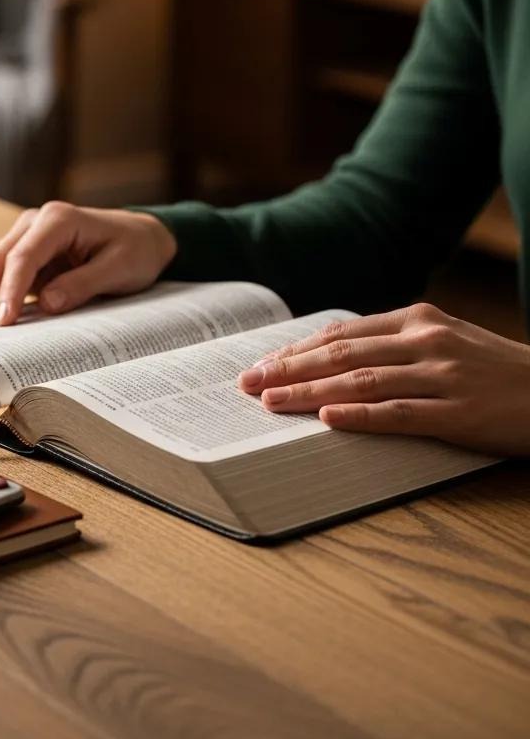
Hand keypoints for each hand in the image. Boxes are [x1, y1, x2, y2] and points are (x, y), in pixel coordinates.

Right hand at [0, 201, 176, 328]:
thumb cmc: (134, 250)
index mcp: (58, 219)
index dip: (10, 290)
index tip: (4, 321)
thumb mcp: (119, 268)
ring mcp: (26, 237)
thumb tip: (48, 305)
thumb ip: (83, 284)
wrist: (142, 237)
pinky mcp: (24, 255)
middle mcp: (35, 223)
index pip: (24, 257)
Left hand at [237, 303, 529, 455]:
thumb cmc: (490, 368)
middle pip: (341, 355)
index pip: (341, 334)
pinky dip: (359, 416)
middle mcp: (425, 340)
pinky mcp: (459, 412)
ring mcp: (442, 375)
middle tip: (247, 383)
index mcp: (415, 319)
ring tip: (271, 401)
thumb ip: (390, 343)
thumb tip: (327, 356)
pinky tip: (326, 419)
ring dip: (309, 392)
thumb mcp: (441, 339)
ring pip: (361, 383)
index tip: (262, 363)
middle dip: (288, 369)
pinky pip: (399, 414)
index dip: (297, 349)